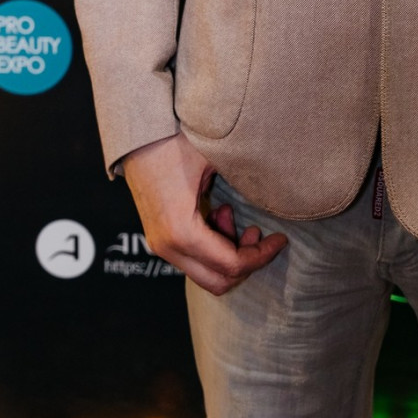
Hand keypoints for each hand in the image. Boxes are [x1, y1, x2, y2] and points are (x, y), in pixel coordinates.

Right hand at [122, 133, 286, 296]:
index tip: (280, 239)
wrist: (136, 135)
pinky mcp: (159, 238)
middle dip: (245, 261)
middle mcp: (169, 247)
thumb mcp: (214, 162)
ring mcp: (161, 245)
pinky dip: (211, 246)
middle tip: (256, 231)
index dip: (261, 255)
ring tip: (228, 211)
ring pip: (205, 272)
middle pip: (219, 282)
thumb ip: (243, 186)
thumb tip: (275, 198)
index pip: (232, 265)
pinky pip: (193, 258)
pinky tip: (215, 213)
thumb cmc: (174, 143)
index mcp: (183, 232)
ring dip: (226, 251)